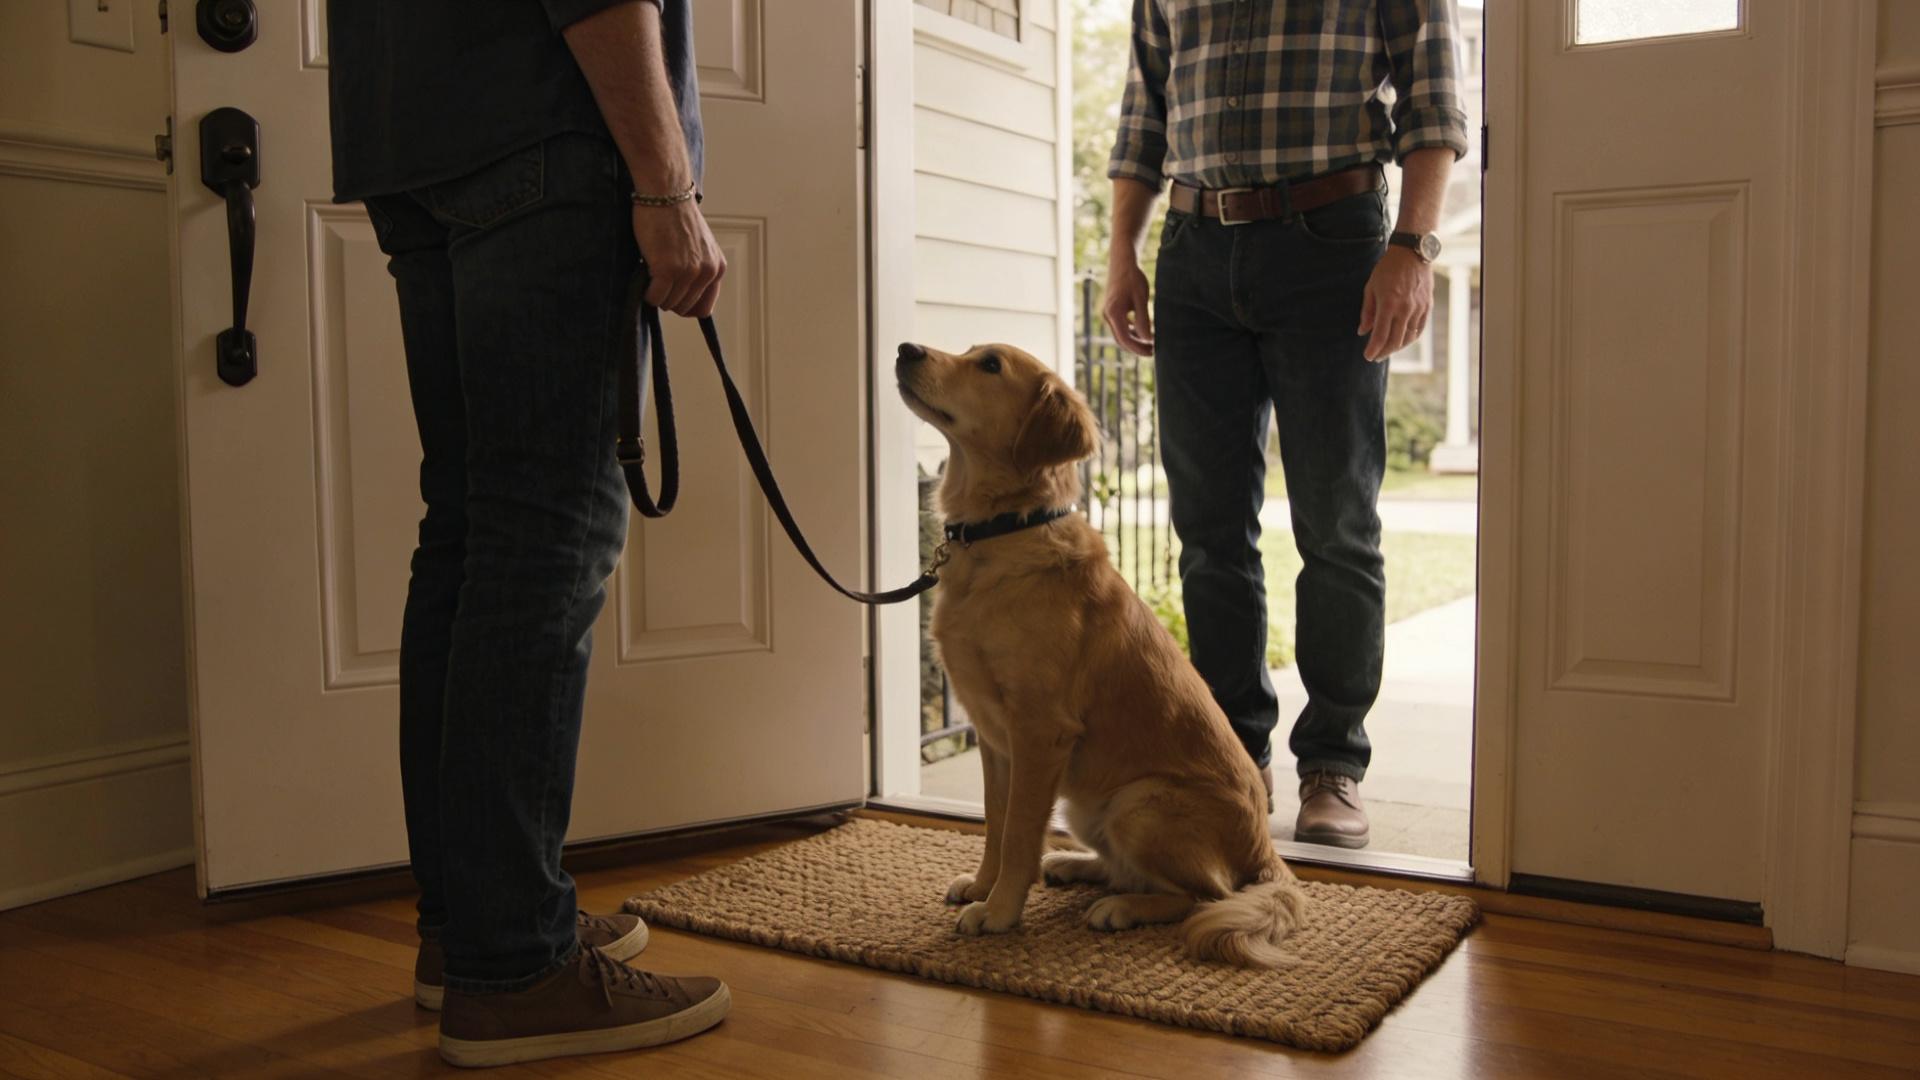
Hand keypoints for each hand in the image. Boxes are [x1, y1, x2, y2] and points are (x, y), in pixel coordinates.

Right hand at [631, 200, 726, 317]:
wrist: (666, 194)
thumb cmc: (677, 216)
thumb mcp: (700, 246)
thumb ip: (699, 270)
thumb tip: (685, 297)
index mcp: (718, 268)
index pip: (705, 307)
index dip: (687, 307)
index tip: (674, 299)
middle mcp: (706, 272)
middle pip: (684, 307)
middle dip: (669, 299)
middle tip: (658, 283)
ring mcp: (688, 272)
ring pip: (669, 304)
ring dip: (657, 295)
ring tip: (651, 276)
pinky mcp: (667, 269)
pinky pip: (655, 297)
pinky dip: (647, 294)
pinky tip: (644, 279)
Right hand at [1102, 258, 1153, 355]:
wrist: (1122, 262)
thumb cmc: (1133, 278)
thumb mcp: (1141, 299)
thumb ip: (1143, 319)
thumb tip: (1147, 339)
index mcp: (1113, 313)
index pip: (1125, 338)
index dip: (1138, 348)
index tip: (1152, 351)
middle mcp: (1107, 315)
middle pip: (1121, 339)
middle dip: (1136, 347)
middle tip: (1153, 351)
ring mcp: (1107, 313)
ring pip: (1120, 334)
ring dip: (1134, 340)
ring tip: (1150, 343)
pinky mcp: (1111, 310)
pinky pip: (1120, 326)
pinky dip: (1131, 332)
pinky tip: (1144, 331)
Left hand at [1357, 246, 1432, 361]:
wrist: (1412, 253)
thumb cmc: (1388, 269)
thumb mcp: (1370, 287)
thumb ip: (1367, 311)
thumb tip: (1362, 331)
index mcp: (1388, 305)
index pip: (1380, 336)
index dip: (1373, 349)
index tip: (1367, 356)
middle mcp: (1405, 309)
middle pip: (1395, 341)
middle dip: (1384, 352)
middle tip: (1376, 357)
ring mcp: (1418, 309)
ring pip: (1408, 338)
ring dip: (1397, 347)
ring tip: (1387, 349)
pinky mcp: (1427, 306)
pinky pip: (1419, 329)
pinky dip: (1410, 338)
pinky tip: (1402, 341)